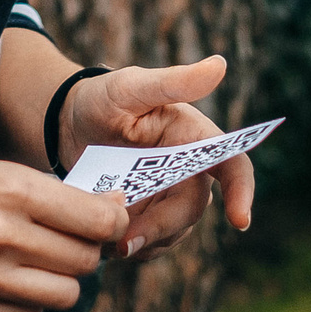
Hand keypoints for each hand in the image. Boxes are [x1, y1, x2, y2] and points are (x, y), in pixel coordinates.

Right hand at [0, 146, 126, 311]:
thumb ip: (44, 192)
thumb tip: (104, 209)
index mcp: (9, 189)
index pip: (95, 219)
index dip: (112, 220)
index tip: (109, 217)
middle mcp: (0, 235)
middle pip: (84, 260)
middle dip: (86, 249)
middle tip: (71, 237)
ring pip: (62, 294)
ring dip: (60, 278)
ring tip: (40, 260)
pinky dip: (28, 299)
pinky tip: (9, 277)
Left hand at [56, 56, 255, 261]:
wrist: (68, 123)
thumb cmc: (103, 97)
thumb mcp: (131, 86)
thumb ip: (172, 82)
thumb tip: (220, 65)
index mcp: (195, 139)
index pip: (232, 166)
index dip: (242, 191)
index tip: (240, 220)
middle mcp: (188, 172)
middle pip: (190, 209)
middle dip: (162, 227)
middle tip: (124, 241)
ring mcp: (167, 198)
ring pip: (170, 232)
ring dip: (143, 241)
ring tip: (106, 239)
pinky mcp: (146, 217)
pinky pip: (148, 243)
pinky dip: (129, 246)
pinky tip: (102, 239)